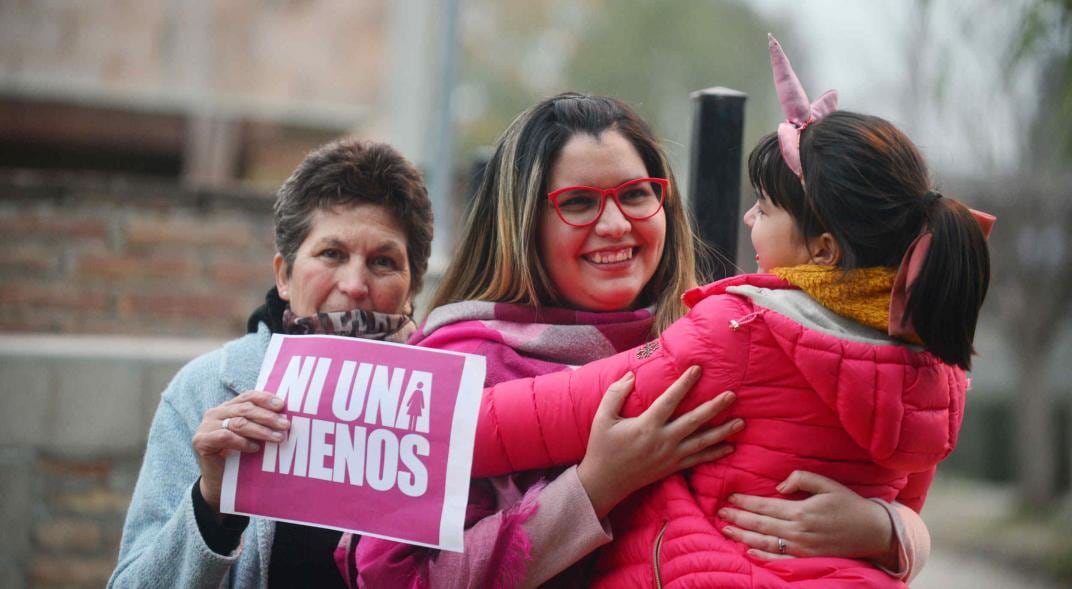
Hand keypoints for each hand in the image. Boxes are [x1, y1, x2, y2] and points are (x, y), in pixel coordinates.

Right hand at [191, 390, 289, 514]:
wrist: (219, 483)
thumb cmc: (239, 457)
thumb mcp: (252, 436)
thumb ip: (260, 423)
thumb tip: (286, 417)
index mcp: (228, 407)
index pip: (248, 397)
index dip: (266, 399)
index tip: (282, 406)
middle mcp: (215, 413)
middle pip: (246, 409)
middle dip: (269, 417)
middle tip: (286, 425)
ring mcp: (206, 426)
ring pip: (238, 423)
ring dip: (261, 431)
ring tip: (278, 438)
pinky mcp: (201, 441)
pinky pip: (225, 437)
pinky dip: (242, 442)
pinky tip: (255, 448)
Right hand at [576, 366, 742, 517]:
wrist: (605, 482)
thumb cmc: (602, 447)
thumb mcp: (602, 418)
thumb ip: (615, 394)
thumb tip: (631, 375)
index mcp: (646, 426)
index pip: (669, 401)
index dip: (684, 384)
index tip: (698, 369)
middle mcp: (662, 441)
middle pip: (694, 422)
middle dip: (714, 408)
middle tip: (732, 395)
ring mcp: (670, 456)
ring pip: (702, 443)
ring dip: (723, 432)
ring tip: (741, 422)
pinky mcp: (672, 468)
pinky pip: (698, 460)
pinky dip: (715, 454)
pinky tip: (730, 447)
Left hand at [718, 470, 894, 562]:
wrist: (874, 532)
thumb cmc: (850, 504)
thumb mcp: (827, 484)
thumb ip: (801, 478)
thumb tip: (779, 485)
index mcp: (801, 510)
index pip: (765, 506)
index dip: (745, 502)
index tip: (730, 498)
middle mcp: (798, 530)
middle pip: (760, 524)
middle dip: (738, 519)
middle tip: (720, 514)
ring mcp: (802, 547)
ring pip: (765, 542)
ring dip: (743, 537)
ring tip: (726, 531)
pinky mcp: (808, 559)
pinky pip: (780, 559)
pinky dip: (763, 556)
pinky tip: (748, 552)